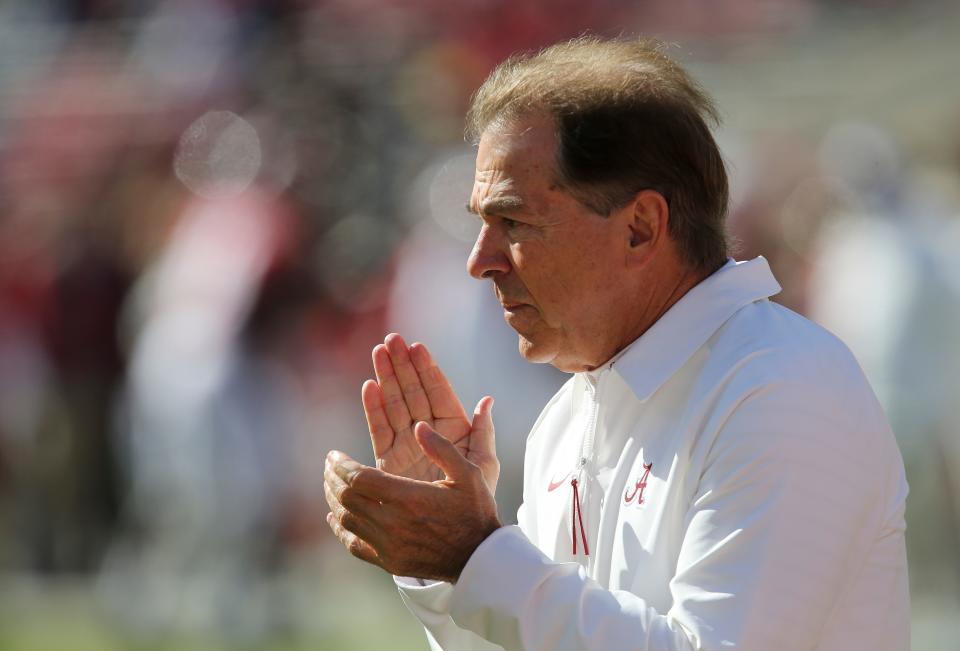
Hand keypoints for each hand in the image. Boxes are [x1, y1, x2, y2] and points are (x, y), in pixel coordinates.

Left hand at [324, 422, 501, 582]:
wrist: (479, 557)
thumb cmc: (475, 511)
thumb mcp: (468, 474)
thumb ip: (442, 448)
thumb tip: (418, 425)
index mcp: (410, 498)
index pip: (359, 479)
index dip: (341, 465)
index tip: (333, 455)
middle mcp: (394, 523)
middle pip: (347, 498)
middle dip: (333, 478)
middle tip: (329, 465)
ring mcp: (389, 545)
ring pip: (347, 519)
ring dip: (334, 499)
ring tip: (330, 484)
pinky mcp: (389, 561)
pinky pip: (354, 544)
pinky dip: (339, 529)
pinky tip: (334, 516)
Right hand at [362, 334, 498, 491]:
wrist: (453, 535)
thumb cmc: (476, 502)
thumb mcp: (484, 466)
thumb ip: (484, 433)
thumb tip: (486, 401)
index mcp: (454, 430)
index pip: (439, 393)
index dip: (428, 369)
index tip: (417, 346)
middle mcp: (429, 433)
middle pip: (414, 392)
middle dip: (403, 366)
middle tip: (391, 340)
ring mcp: (408, 445)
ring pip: (395, 405)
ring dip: (386, 378)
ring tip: (378, 352)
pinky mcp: (390, 460)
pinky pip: (380, 430)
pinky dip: (374, 409)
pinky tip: (369, 387)